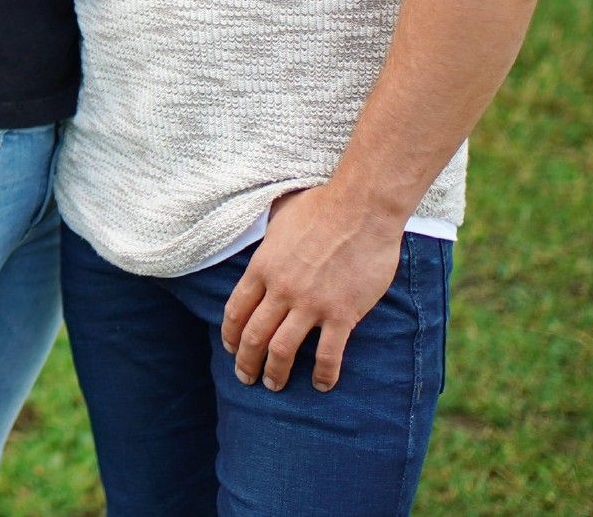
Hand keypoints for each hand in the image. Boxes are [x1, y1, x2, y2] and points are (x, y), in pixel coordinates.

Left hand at [221, 186, 404, 392]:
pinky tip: (322, 386)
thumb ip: (268, 240)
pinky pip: (328, 354)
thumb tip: (263, 238)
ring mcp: (310, 304)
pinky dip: (323, 375)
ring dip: (275, 373)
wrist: (361, 208)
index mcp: (262, 268)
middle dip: (246, 362)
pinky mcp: (342, 314)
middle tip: (246, 378)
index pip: (236, 310)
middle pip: (254, 336)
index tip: (230, 349)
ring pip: (282, 350)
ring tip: (274, 385)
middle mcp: (281, 290)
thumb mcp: (279, 219)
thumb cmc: (321, 207)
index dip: (230, 334)